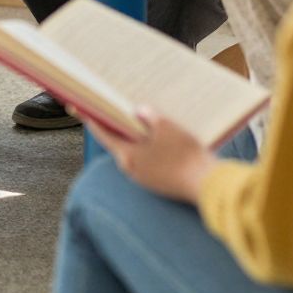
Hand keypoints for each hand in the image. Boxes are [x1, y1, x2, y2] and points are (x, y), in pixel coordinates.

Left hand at [76, 107, 216, 202]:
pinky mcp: (158, 182)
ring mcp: (145, 178)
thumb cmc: (185, 154)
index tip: (84, 108)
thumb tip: (139, 111)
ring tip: (140, 118)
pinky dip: (149, 147)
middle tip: (116, 108)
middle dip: (118, 125)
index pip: (104, 134)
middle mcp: (131, 170)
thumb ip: (148, 116)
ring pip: (135, 152)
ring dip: (135, 136)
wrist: (207, 184)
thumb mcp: (166, 127)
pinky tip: (159, 137)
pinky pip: (148, 160)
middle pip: (118, 142)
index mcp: (127, 156)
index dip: (94, 119)